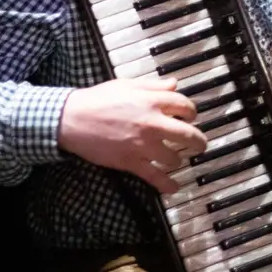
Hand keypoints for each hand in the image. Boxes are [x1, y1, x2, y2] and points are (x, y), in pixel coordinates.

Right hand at [58, 77, 206, 193]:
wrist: (73, 119)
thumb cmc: (98, 99)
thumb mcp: (127, 85)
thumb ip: (153, 85)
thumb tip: (174, 84)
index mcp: (152, 101)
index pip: (185, 106)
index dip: (191, 113)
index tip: (190, 117)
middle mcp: (152, 123)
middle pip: (189, 135)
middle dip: (198, 142)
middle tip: (199, 145)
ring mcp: (143, 145)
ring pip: (174, 158)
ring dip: (178, 160)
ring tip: (176, 160)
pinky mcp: (131, 162)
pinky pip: (155, 177)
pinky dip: (167, 185)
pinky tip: (173, 187)